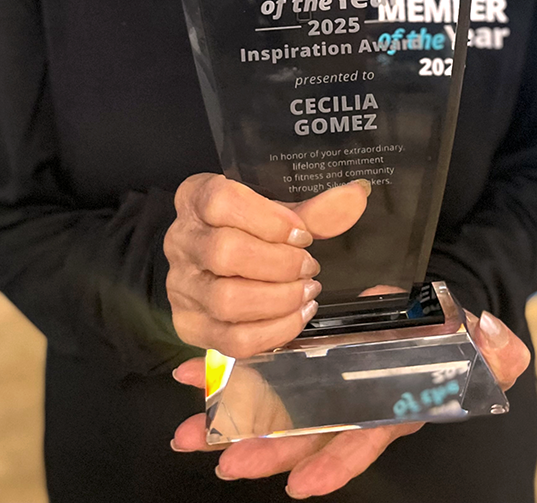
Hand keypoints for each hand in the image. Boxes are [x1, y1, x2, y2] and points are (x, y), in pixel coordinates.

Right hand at [163, 175, 370, 357]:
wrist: (214, 266)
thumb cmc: (250, 232)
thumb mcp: (277, 215)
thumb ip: (316, 210)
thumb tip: (356, 195)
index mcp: (195, 198)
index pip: (221, 201)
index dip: (269, 220)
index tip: (302, 234)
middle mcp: (179, 240)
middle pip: (225, 252)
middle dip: (280, 264)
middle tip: (309, 267)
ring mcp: (180, 286)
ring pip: (227, 300)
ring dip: (279, 299)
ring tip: (307, 293)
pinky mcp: (189, 325)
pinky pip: (231, 340)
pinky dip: (273, 332)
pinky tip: (297, 316)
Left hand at [169, 308, 530, 496]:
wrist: (433, 318)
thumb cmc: (458, 341)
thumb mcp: (487, 347)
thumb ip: (497, 352)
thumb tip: (504, 345)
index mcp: (392, 407)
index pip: (362, 439)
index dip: (334, 464)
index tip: (302, 485)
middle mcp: (352, 403)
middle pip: (303, 434)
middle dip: (261, 448)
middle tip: (220, 458)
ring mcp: (325, 382)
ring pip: (272, 408)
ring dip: (229, 418)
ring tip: (188, 430)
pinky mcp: (306, 354)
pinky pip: (260, 366)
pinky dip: (226, 370)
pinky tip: (192, 373)